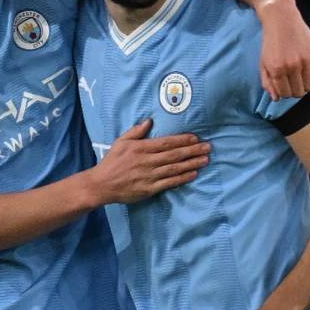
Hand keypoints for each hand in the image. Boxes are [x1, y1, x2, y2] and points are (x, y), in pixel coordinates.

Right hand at [88, 119, 209, 204]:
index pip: (166, 142)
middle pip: (174, 155)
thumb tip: (150, 121)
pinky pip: (169, 183)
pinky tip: (193, 174)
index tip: (195, 138)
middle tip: (208, 147)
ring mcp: (149, 176)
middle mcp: (147, 161)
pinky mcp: (150, 189)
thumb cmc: (111, 162)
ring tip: (205, 160)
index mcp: (141, 148)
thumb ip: (136, 132)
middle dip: (192, 151)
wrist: (101, 184)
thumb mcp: (121, 142)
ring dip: (191, 164)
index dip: (182, 140)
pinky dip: (182, 178)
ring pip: (174, 168)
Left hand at [258, 0, 309, 99]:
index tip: (285, 87)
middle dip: (295, 91)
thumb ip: (267, 82)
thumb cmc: (271, 42)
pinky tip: (309, 72)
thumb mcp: (263, 62)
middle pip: (298, 92)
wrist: (282, 19)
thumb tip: (276, 98)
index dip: (285, 94)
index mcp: (276, 69)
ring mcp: (305, 60)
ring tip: (301, 78)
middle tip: (293, 83)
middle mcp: (291, 66)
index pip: (284, 94)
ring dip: (305, 85)